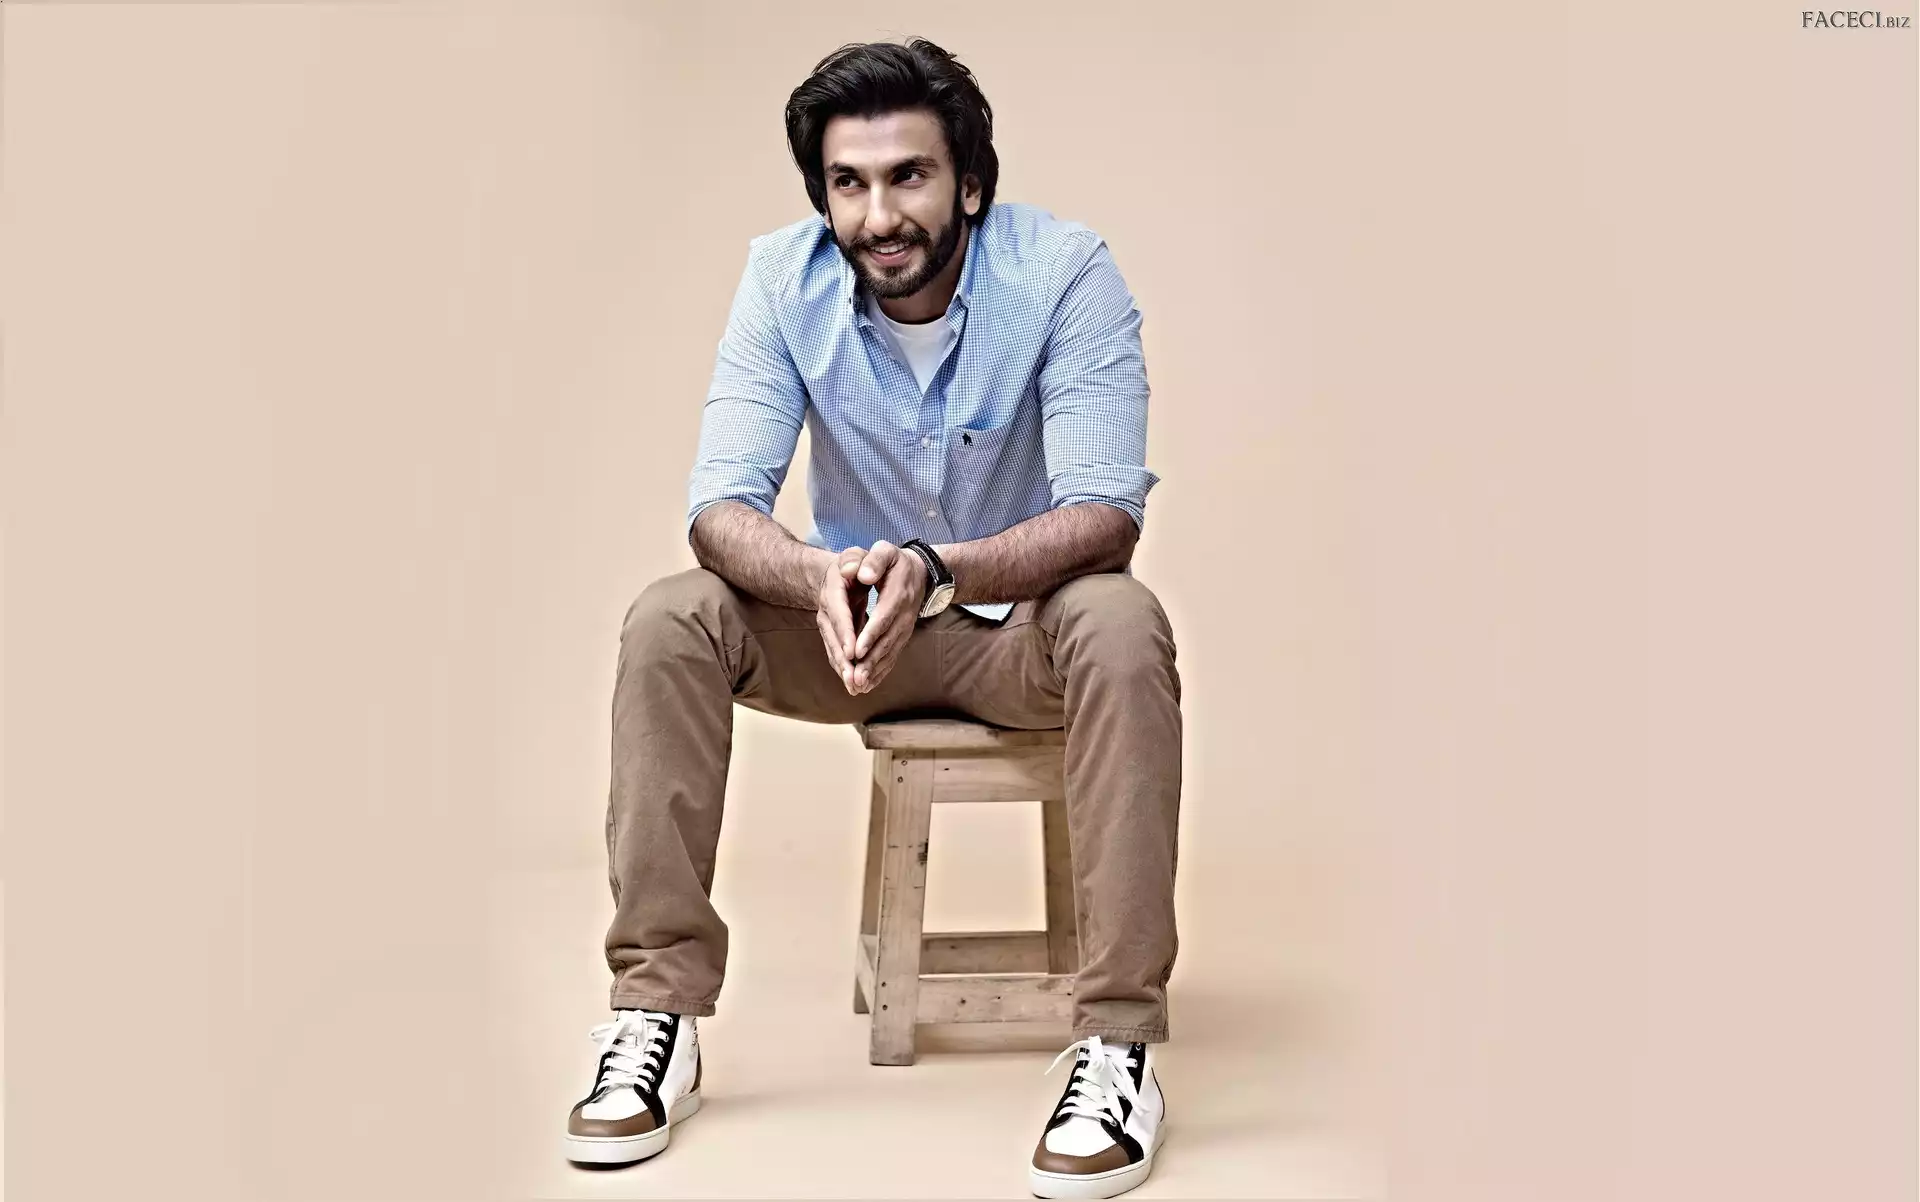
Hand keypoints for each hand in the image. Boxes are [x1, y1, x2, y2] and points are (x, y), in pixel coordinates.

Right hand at [815, 546, 868, 691]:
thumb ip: (857, 559)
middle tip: (854, 679)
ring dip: (844, 670)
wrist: (843, 572)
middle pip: (834, 637)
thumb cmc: (856, 562)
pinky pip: (839, 653)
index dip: (845, 632)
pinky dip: (847, 669)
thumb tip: (853, 570)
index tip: (853, 651)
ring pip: (835, 649)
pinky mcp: (836, 635)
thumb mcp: (857, 554)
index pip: (838, 613)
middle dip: (843, 660)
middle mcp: (828, 610)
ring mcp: (829, 624)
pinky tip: (857, 685)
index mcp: (833, 589)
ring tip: (855, 687)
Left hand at [843, 540, 927, 694]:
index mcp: (898, 594)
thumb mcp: (885, 552)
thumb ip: (874, 560)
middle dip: (870, 661)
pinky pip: (892, 656)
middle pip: (887, 641)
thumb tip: (862, 574)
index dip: (871, 635)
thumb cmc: (894, 561)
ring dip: (874, 671)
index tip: (857, 651)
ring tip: (858, 686)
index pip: (884, 617)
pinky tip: (868, 684)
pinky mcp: (901, 636)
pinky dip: (880, 671)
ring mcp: (904, 628)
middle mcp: (903, 615)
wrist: (919, 573)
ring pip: (889, 652)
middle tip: (855, 678)